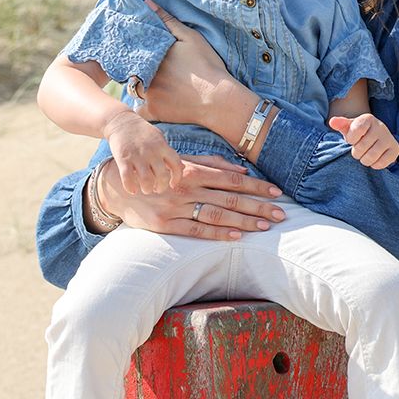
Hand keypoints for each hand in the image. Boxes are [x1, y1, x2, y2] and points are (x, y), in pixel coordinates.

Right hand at [97, 155, 286, 239]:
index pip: (232, 179)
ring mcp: (177, 207)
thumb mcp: (182, 162)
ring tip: (265, 226)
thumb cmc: (156, 173)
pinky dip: (218, 234)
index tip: (276, 192)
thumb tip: (242, 169)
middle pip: (230, 198)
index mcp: (193, 171)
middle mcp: (188, 188)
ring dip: (244, 221)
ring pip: (217, 214)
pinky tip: (237, 236)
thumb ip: (212, 164)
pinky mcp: (166, 224)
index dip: (256, 186)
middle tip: (281, 214)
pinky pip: (196, 230)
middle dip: (258, 207)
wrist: (117, 186)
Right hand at [102, 110, 182, 193]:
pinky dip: (131, 187)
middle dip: (161, 187)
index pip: (176, 165)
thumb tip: (181, 167)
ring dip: (147, 189)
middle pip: (162, 176)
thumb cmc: (142, 132)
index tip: (172, 184)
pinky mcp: (123, 159)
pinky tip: (132, 190)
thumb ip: (168, 153)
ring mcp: (137, 156)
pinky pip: (128, 178)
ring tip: (146, 189)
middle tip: (157, 189)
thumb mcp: (159, 138)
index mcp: (162, 146)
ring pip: (146, 180)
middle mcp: (152, 151)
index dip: (177, 177)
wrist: (121, 121)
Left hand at [134, 0, 233, 125]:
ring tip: (149, 84)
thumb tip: (147, 3)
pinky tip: (151, 104)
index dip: (134, 51)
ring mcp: (148, 94)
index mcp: (152, 54)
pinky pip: (139, 111)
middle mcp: (145, 73)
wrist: (218, 98)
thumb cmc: (207, 65)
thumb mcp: (190, 37)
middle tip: (143, 69)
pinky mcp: (154, 112)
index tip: (138, 52)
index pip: (133, 50)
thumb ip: (167, 20)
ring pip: (133, 90)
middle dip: (134, 69)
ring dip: (137, 87)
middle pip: (131, 69)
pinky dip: (142, 109)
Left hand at [329, 114, 398, 169]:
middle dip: (356, 152)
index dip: (351, 139)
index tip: (352, 140)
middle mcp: (380, 127)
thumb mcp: (349, 128)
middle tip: (358, 150)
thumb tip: (332, 122)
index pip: (356, 130)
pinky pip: (381, 163)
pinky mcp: (395, 150)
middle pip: (362, 147)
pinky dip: (374, 164)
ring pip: (371, 157)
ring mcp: (389, 138)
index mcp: (368, 119)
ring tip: (365, 155)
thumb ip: (340, 124)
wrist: (377, 138)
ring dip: (364, 160)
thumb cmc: (360, 134)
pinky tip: (374, 159)